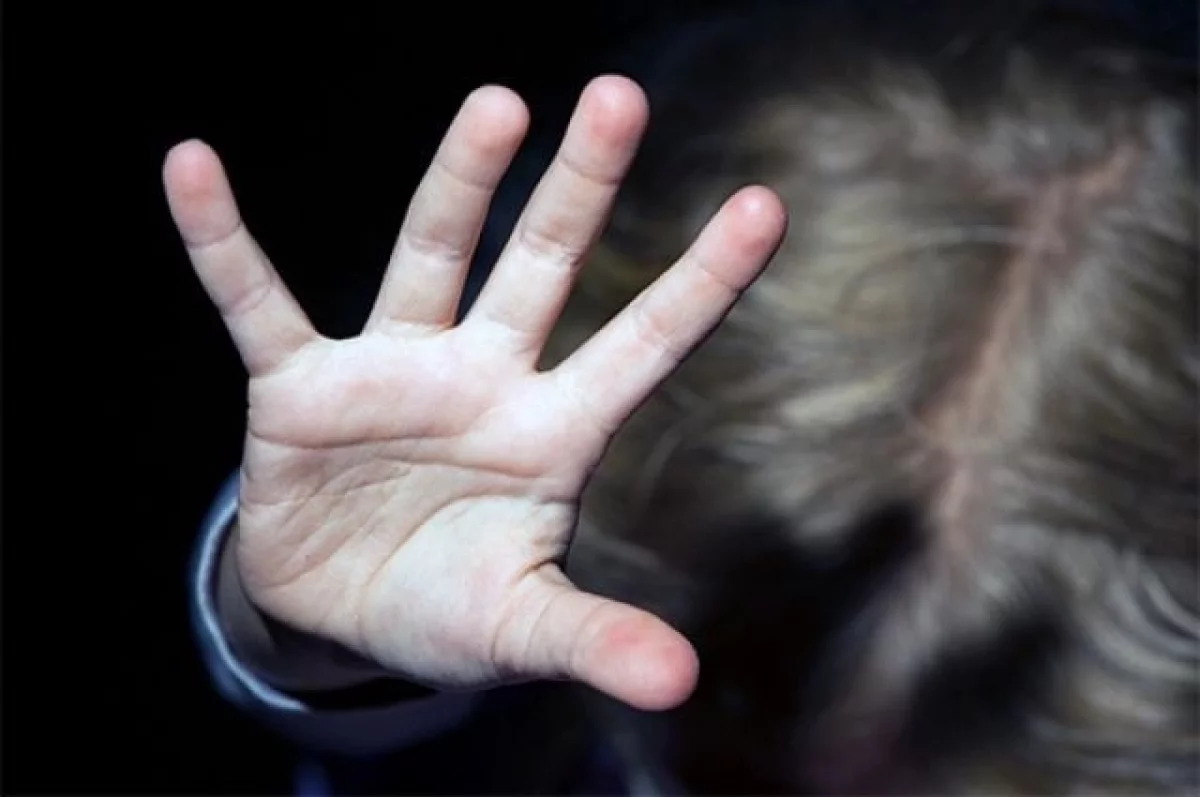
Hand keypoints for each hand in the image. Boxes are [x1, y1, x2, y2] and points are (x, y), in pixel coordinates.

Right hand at [165, 76, 785, 710]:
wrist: (344, 617)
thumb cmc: (450, 609)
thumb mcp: (522, 628)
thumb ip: (594, 639)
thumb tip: (680, 686)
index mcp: (551, 433)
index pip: (643, 346)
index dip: (702, 280)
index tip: (766, 205)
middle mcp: (483, 378)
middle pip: (544, 265)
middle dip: (580, 187)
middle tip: (620, 96)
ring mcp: (393, 370)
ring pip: (431, 256)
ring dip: (460, 183)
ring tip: (500, 106)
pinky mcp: (301, 388)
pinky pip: (256, 303)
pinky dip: (222, 243)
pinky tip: (191, 168)